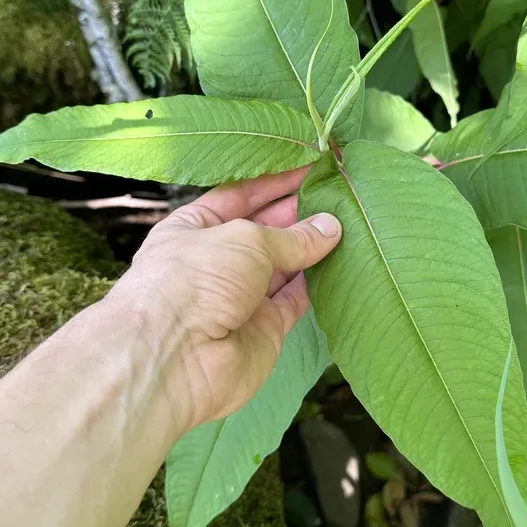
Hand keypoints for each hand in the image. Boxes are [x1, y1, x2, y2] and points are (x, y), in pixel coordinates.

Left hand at [106, 167, 340, 431]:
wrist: (176, 357)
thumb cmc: (195, 279)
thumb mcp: (244, 239)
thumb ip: (290, 235)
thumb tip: (329, 226)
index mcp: (194, 228)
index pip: (240, 196)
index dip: (274, 182)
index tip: (312, 168)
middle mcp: (216, 261)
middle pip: (264, 231)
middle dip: (298, 214)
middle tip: (339, 195)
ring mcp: (240, 297)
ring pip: (284, 267)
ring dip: (313, 248)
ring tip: (349, 223)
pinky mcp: (264, 328)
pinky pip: (296, 299)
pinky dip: (317, 283)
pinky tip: (343, 262)